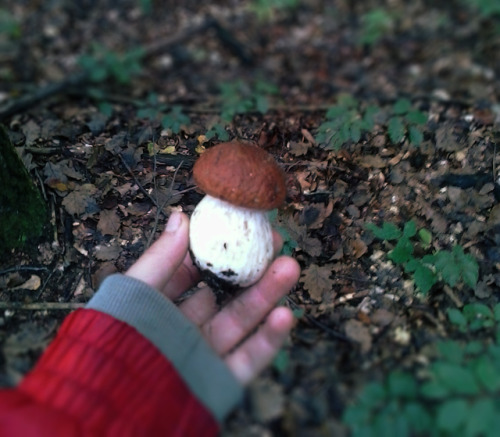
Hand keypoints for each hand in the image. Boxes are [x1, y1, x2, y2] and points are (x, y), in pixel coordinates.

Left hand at [125, 211, 300, 384]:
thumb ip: (161, 258)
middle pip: (226, 294)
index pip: (194, 271)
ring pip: (242, 320)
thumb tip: (181, 217)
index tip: (241, 229)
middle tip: (276, 244)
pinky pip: (249, 357)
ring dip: (268, 295)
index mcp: (160, 305)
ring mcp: (203, 353)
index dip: (219, 249)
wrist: (114, 407)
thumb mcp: (133, 292)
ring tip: (289, 267)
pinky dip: (269, 338)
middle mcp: (184, 328)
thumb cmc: (114, 346)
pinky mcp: (219, 380)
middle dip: (253, 269)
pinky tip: (285, 314)